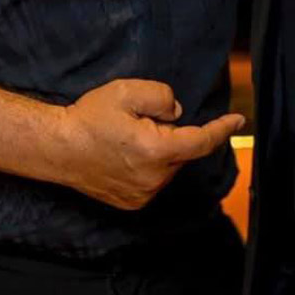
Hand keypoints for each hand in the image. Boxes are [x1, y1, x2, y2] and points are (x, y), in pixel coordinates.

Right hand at [57, 78, 243, 210]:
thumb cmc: (89, 118)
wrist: (57, 148)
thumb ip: (160, 96)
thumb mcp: (125, 91)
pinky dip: (148, 167)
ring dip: (159, 151)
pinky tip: (122, 156)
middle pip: (181, 152)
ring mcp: (143, 194)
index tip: (237, 121)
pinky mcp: (132, 203)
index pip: (200, 140)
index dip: (221, 129)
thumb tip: (176, 114)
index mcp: (157, 149)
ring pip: (167, 167)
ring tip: (124, 139)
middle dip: (171, 134)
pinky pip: (152, 181)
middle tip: (138, 120)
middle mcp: (154, 178)